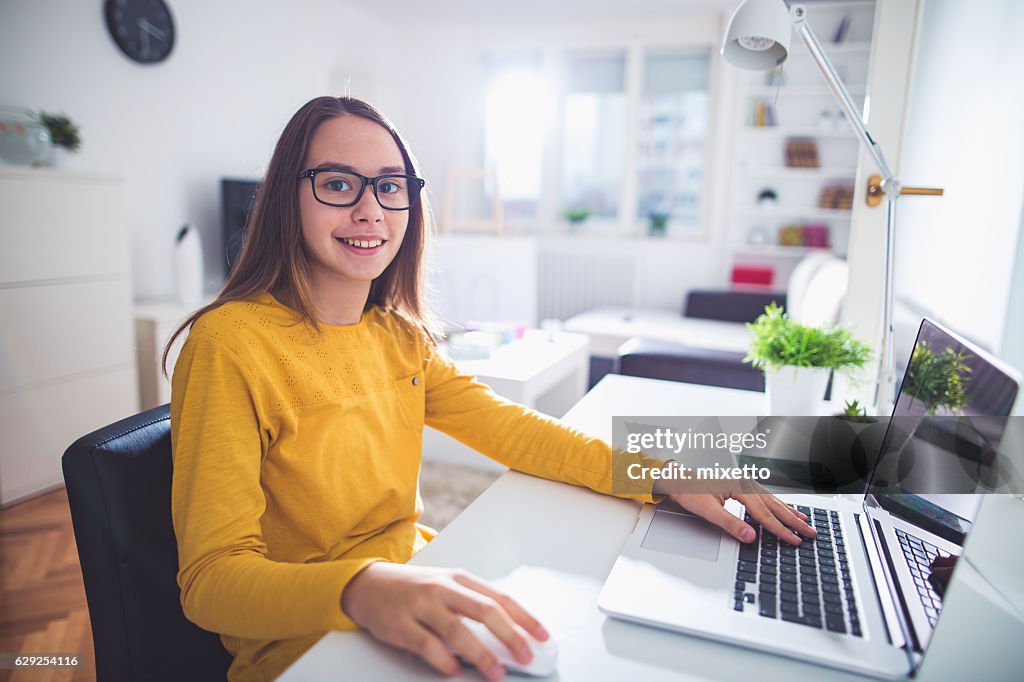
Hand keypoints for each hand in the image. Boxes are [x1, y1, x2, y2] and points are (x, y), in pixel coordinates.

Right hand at [341, 563, 548, 680]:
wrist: (368, 584)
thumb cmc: (415, 589)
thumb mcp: (447, 587)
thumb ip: (473, 606)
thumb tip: (508, 634)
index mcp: (460, 579)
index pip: (500, 597)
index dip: (524, 617)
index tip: (542, 636)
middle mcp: (443, 589)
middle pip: (484, 610)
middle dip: (510, 635)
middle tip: (526, 656)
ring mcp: (421, 605)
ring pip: (457, 630)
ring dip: (481, 654)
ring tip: (496, 673)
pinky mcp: (401, 624)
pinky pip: (426, 644)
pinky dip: (444, 660)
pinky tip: (455, 671)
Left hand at [667, 480, 816, 545]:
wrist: (679, 480)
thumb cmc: (690, 492)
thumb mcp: (708, 511)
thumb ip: (730, 524)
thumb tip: (749, 536)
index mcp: (739, 486)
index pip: (764, 513)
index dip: (780, 529)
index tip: (794, 540)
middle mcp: (745, 483)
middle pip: (774, 506)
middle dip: (793, 522)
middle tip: (811, 533)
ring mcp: (745, 484)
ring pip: (773, 501)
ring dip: (790, 513)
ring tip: (806, 522)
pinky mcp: (743, 487)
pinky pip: (766, 499)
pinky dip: (779, 507)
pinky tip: (787, 511)